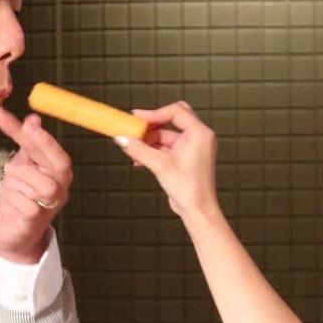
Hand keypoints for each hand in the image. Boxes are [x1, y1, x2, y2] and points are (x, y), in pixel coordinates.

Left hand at [0, 107, 72, 264]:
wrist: (14, 234)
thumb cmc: (20, 197)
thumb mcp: (20, 166)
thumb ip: (26, 144)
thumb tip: (33, 118)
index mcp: (58, 173)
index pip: (56, 153)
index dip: (43, 137)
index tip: (29, 120)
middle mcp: (60, 188)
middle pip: (58, 164)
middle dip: (42, 144)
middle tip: (25, 127)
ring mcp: (50, 205)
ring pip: (39, 182)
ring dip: (19, 176)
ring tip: (11, 183)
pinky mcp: (35, 220)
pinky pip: (23, 200)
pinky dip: (12, 196)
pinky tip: (10, 200)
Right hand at [115, 101, 218, 219]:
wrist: (198, 210)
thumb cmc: (191, 190)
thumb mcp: (160, 166)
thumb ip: (139, 150)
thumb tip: (122, 138)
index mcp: (199, 134)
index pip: (175, 112)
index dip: (154, 113)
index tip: (137, 118)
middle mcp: (198, 137)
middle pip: (172, 118)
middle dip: (152, 124)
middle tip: (135, 126)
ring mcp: (192, 147)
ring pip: (166, 134)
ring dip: (149, 140)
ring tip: (134, 148)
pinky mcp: (185, 156)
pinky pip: (166, 146)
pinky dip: (153, 149)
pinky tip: (140, 159)